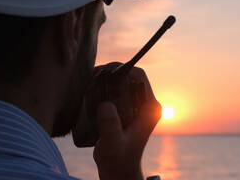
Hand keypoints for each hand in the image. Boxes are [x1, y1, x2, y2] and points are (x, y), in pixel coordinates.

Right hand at [92, 62, 161, 179]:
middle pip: (130, 77)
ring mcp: (138, 107)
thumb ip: (110, 127)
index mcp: (150, 109)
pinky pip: (118, 91)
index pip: (139, 77)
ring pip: (123, 83)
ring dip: (106, 80)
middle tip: (91, 77)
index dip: (121, 69)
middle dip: (110, 73)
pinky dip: (105, 89)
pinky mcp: (129, 110)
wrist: (119, 169)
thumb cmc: (118, 160)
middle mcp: (147, 105)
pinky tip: (91, 93)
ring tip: (89, 83)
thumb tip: (105, 106)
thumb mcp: (112, 144)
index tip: (101, 72)